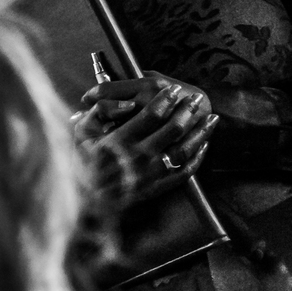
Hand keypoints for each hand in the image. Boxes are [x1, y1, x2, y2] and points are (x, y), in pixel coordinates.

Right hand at [76, 70, 212, 207]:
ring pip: (184, 149)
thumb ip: (100, 112)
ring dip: (201, 132)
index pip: (150, 114)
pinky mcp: (156, 188)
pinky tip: (204, 145)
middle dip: (188, 110)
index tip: (174, 89)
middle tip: (197, 98)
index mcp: (118, 141)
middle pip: (172, 128)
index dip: (166, 99)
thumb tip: (128, 103)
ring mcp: (149, 174)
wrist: (85, 201)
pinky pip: (184, 172)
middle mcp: (136, 157)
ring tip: (211, 118)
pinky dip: (197, 157)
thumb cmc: (83, 162)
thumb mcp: (81, 133)